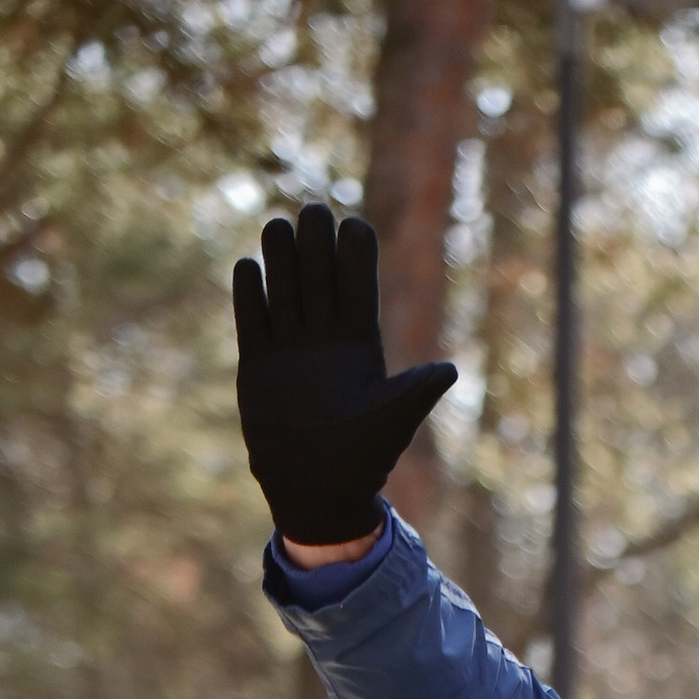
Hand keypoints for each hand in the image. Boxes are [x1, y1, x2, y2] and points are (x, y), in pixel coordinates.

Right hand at [232, 203, 455, 547]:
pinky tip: (249, 267)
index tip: (356, 226)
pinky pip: (252, 318)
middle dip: (317, 244)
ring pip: (284, 288)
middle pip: (319, 277)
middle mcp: (324, 337)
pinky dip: (250, 294)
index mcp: (360, 343)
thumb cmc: (362, 458)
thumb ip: (415, 392)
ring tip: (280, 227)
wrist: (317, 488)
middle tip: (315, 211)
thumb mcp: (392, 422)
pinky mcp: (258, 362)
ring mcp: (289, 347)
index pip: (358, 287)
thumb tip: (450, 370)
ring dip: (281, 258)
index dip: (357, 257)